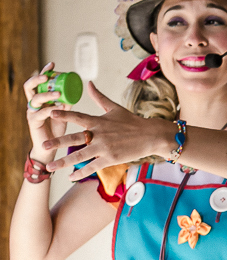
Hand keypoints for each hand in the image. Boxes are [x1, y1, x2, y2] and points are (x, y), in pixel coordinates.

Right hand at [22, 62, 67, 160]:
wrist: (50, 148)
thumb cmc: (56, 129)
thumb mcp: (63, 113)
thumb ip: (66, 103)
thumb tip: (73, 93)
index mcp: (40, 99)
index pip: (39, 82)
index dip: (44, 72)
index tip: (53, 64)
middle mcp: (33, 104)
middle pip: (30, 86)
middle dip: (38, 78)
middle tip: (48, 75)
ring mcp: (31, 112)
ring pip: (35, 99)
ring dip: (46, 94)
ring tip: (58, 93)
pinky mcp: (33, 121)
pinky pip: (40, 113)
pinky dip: (49, 110)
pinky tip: (56, 108)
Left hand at [43, 82, 171, 180]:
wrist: (151, 136)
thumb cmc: (133, 122)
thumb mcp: (115, 108)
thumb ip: (99, 97)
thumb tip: (88, 83)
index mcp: (98, 121)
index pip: (78, 116)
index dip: (64, 114)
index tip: (50, 112)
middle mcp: (99, 134)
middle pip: (74, 138)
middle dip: (57, 142)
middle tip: (43, 144)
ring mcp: (104, 148)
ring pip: (80, 155)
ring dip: (64, 162)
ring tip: (51, 166)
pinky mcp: (110, 159)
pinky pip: (93, 167)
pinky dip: (81, 172)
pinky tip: (71, 176)